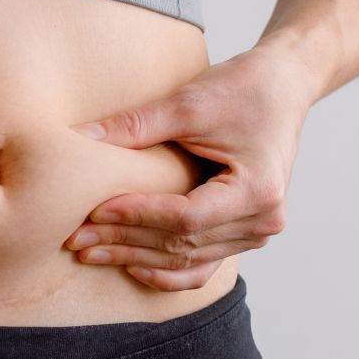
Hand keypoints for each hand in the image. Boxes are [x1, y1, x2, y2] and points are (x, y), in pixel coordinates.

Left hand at [63, 44, 315, 290]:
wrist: (282, 87)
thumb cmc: (242, 88)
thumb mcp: (189, 102)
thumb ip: (136, 125)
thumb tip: (80, 140)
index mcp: (258, 190)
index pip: (186, 217)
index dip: (137, 216)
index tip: (94, 210)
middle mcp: (263, 220)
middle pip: (183, 244)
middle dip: (126, 240)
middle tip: (77, 238)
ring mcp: (257, 232)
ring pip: (188, 260)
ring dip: (137, 257)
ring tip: (91, 250)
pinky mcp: (245, 233)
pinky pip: (203, 266)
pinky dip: (167, 271)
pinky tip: (129, 266)